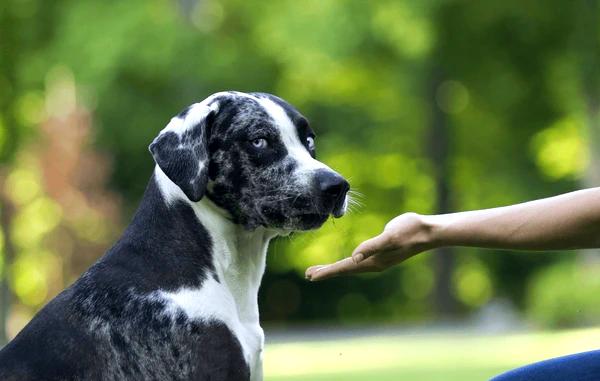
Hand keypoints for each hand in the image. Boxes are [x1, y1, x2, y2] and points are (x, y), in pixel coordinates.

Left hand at [305, 213, 436, 280]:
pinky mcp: (382, 252)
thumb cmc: (410, 232)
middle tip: (308, 275)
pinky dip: (348, 261)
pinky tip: (348, 260)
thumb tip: (353, 257)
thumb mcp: (390, 237)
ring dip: (336, 268)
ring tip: (321, 270)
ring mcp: (378, 259)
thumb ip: (372, 247)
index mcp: (373, 262)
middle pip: (345, 269)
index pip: (345, 268)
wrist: (429, 231)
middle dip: (327, 272)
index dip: (327, 271)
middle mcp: (374, 264)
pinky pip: (359, 259)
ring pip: (351, 266)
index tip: (310, 276)